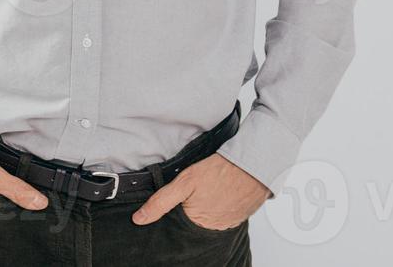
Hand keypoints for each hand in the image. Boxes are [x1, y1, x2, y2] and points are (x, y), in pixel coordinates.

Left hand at [131, 154, 271, 229]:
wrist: (253, 164)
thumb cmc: (220, 171)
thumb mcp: (184, 182)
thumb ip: (161, 201)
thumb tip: (139, 219)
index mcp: (197, 223)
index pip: (178, 226)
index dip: (175, 214)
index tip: (178, 202)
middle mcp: (213, 229)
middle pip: (194, 224)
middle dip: (191, 212)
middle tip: (197, 193)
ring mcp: (228, 224)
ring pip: (209, 220)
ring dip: (206, 209)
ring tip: (208, 191)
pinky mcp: (239, 217)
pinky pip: (224, 216)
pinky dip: (220, 207)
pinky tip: (219, 194)